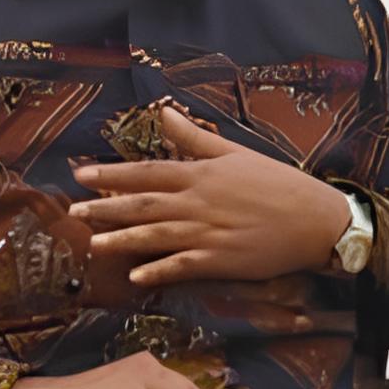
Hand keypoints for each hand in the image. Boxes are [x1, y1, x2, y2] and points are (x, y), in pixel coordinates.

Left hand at [71, 106, 356, 288]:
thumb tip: (163, 112)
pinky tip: (135, 275)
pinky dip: (157, 270)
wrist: (314, 219)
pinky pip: (181, 266)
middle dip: (105, 207)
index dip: (112, 174)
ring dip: (122, 239)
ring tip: (93, 243)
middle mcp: (198, 202)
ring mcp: (207, 232)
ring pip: (155, 235)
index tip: (81, 174)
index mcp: (201, 174)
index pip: (147, 172)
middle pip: (143, 204)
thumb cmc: (277, 183)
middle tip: (74, 211)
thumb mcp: (236, 152)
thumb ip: (195, 137)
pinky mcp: (219, 260)